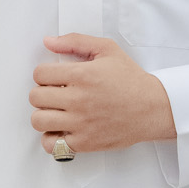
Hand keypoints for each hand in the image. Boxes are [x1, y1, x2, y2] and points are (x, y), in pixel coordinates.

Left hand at [29, 33, 174, 154]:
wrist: (153, 108)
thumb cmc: (130, 79)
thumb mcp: (107, 50)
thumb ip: (75, 42)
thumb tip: (48, 42)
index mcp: (82, 75)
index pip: (39, 74)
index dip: (44, 74)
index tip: (55, 79)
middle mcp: (78, 99)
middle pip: (35, 97)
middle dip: (43, 93)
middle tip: (56, 94)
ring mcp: (80, 123)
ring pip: (38, 121)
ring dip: (44, 115)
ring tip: (57, 112)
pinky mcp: (85, 142)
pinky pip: (51, 145)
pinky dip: (52, 139)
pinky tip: (62, 130)